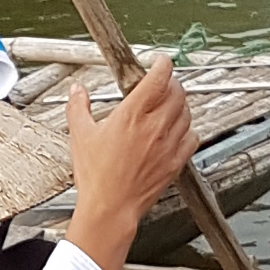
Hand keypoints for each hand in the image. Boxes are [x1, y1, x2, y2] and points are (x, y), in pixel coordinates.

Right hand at [64, 62, 195, 269]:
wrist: (110, 208)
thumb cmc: (97, 176)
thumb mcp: (80, 136)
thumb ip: (78, 107)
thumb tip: (77, 91)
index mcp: (132, 115)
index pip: (158, 78)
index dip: (163, 64)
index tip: (160, 61)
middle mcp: (154, 126)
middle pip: (177, 92)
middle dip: (171, 83)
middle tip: (163, 83)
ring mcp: (168, 144)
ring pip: (186, 112)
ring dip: (180, 104)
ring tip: (169, 104)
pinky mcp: (175, 161)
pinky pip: (192, 137)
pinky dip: (187, 129)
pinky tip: (177, 130)